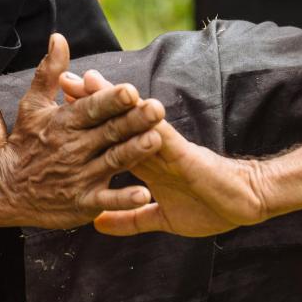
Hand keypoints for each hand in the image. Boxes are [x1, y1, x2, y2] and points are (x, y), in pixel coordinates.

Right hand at [0, 34, 162, 232]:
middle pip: (109, 132)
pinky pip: (106, 200)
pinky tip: (144, 194)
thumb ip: (50, 72)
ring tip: (156, 140)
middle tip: (157, 108)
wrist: (5, 189)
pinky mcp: (82, 202)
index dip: (110, 99)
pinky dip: (124, 198)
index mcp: (64, 122)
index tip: (130, 89)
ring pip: (112, 161)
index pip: (91, 108)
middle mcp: (73, 148)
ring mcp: (79, 176)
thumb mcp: (32, 105)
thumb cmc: (25, 142)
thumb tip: (59, 37)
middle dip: (134, 120)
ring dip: (134, 152)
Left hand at [60, 69, 264, 237]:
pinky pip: (163, 135)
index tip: (57, 107)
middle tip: (61, 78)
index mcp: (144, 162)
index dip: (84, 123)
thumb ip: (129, 219)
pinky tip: (133, 104)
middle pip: (114, 120)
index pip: (107, 137)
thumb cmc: (208, 208)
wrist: (244, 205)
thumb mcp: (161, 219)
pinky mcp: (184, 154)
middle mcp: (151, 150)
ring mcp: (166, 148)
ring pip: (134, 118)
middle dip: (89, 101)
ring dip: (112, 99)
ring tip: (88, 78)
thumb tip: (97, 223)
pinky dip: (148, 121)